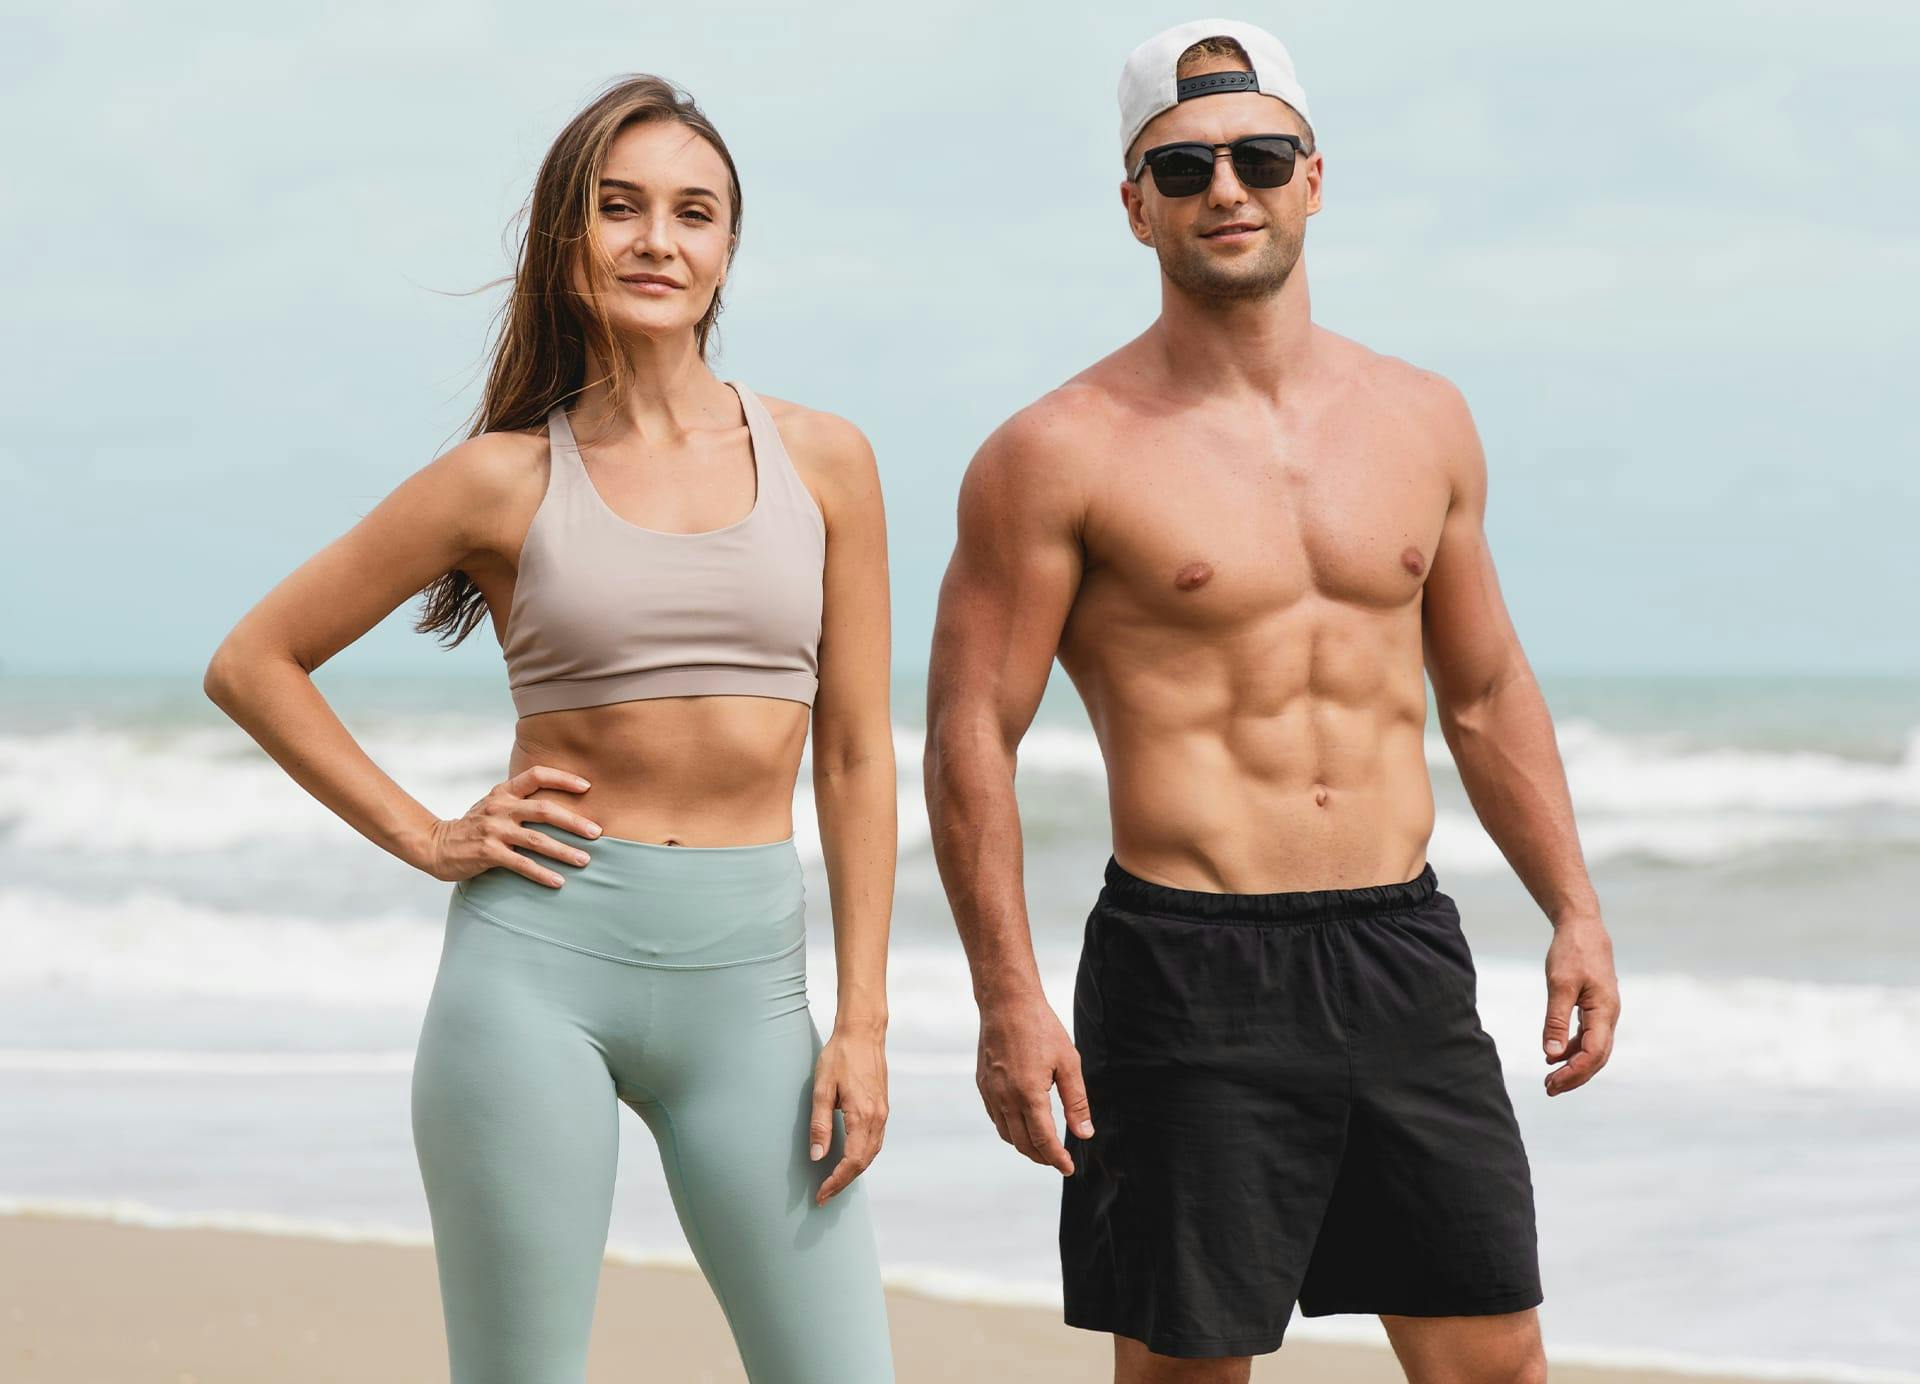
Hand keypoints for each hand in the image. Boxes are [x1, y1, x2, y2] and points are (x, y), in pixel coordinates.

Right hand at [414, 766, 601, 885]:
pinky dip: (542, 874)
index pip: (537, 775)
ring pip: (536, 840)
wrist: (436, 845)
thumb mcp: (495, 805)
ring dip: (564, 851)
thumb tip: (562, 804)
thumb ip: (521, 801)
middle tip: (597, 833)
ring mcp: (493, 830)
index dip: (563, 778)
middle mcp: (500, 807)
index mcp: (504, 791)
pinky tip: (558, 881)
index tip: (588, 787)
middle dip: (574, 822)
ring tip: (585, 860)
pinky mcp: (487, 853)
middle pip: (544, 810)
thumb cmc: (475, 825)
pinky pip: (521, 864)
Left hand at [809, 1024, 888, 1205]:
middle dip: (844, 1181)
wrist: (863, 1033)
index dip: (837, 1181)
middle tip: (824, 1195)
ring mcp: (882, 1112)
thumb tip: (817, 1157)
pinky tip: (851, 1157)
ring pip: (872, 1153)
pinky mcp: (882, 1106)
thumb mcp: (822, 1089)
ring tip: (835, 1181)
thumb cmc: (839, 1056)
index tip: (821, 1194)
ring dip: (855, 1171)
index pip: (852, 1161)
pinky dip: (863, 1156)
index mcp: (862, 1116)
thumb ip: (820, 1124)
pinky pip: (875, 1140)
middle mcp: (877, 1118)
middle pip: (864, 1162)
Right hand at [976, 993, 1092, 1173]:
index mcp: (1029, 1095)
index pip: (1044, 1141)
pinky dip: (1010, 1130)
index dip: (1057, 1159)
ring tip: (1043, 1146)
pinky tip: (1023, 1124)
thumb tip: (1084, 1134)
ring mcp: (990, 1092)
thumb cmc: (1041, 1028)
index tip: (1069, 1168)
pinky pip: (995, 1118)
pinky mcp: (983, 1084)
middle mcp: (1005, 1098)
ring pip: (1007, 1134)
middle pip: (1023, 1144)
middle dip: (1043, 1157)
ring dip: (1025, 1146)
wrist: (1006, 1003)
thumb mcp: (1069, 1063)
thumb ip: (1077, 1102)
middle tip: (1059, 1160)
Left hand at [1542, 914, 1619, 1094]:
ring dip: (1573, 1065)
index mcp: (1604, 1011)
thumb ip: (1556, 1020)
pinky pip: (1588, 1037)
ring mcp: (1604, 1012)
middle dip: (1575, 1076)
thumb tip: (1552, 1053)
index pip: (1593, 1053)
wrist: (1583, 927)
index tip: (1552, 1082)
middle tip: (1549, 1089)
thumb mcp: (1560, 984)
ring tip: (1550, 1079)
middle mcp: (1609, 1016)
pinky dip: (1573, 1049)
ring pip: (1593, 1049)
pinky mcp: (1595, 1007)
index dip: (1574, 1072)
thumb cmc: (1572, 952)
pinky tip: (1555, 1056)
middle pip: (1596, 1057)